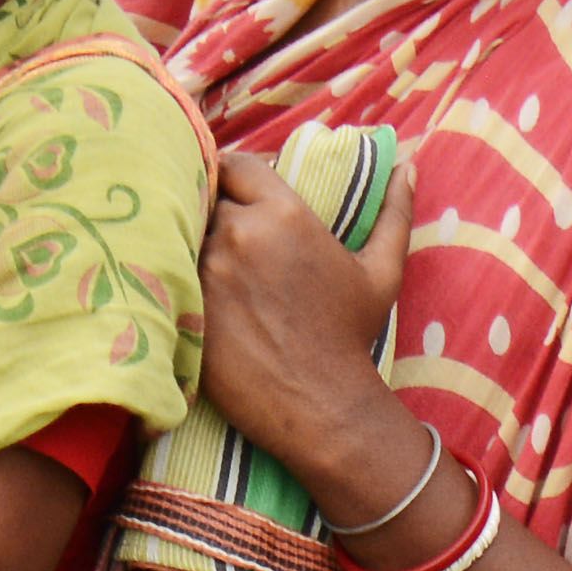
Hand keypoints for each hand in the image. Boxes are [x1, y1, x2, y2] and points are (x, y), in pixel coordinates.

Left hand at [197, 145, 413, 503]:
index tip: (231, 193)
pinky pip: (163, 273)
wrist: (321, 406)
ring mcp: (205, 271)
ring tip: (197, 261)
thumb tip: (408, 168)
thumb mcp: (381, 273)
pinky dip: (169, 275)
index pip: (234, 164)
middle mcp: (240, 233)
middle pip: (202, 196)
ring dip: (184, 241)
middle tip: (213, 229)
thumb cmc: (350, 339)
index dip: (229, 175)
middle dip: (206, 207)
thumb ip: (393, 214)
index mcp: (285, 214)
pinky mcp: (184, 306)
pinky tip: (179, 289)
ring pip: (179, 234)